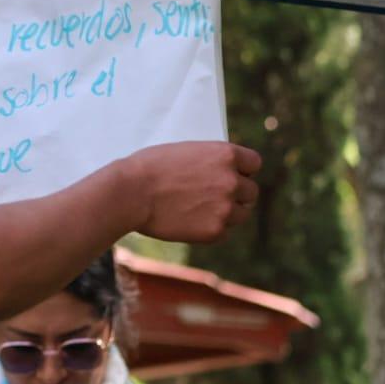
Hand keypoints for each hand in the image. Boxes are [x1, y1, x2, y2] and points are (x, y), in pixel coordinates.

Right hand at [120, 141, 261, 242]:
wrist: (130, 193)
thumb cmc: (150, 167)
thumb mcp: (186, 152)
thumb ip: (211, 162)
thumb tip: (225, 173)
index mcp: (225, 155)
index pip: (254, 163)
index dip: (242, 170)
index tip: (233, 175)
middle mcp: (231, 180)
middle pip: (251, 191)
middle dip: (236, 194)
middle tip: (212, 196)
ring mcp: (225, 207)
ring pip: (241, 214)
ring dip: (227, 212)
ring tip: (199, 210)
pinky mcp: (215, 231)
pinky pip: (224, 232)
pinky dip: (211, 229)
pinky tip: (189, 221)